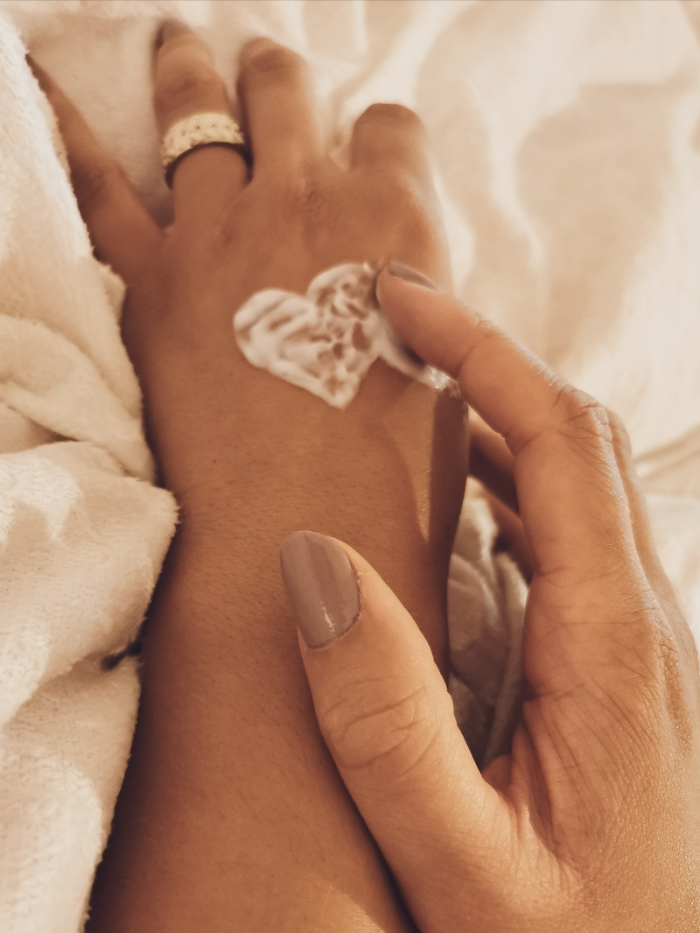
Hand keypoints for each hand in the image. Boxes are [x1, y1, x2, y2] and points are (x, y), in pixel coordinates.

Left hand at [28, 29, 466, 670]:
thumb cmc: (393, 478)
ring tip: (181, 50)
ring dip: (192, 72)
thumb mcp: (442, 376)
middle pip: (289, 92)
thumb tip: (396, 284)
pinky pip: (95, 183)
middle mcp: (305, 201)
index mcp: (396, 220)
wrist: (304, 538)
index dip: (381, 140)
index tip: (371, 155)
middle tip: (271, 77)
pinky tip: (37, 82)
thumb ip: (416, 304)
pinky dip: (60, 126)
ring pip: (200, 108)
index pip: (393, 130)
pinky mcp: (153, 279)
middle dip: (283, 80)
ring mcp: (220, 232)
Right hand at [283, 266, 699, 931]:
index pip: (561, 439)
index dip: (482, 351)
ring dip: (502, 421)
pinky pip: (576, 539)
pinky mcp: (626, 666)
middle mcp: (644, 622)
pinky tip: (464, 509)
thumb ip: (387, 725)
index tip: (400, 300)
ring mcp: (643, 641)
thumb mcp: (463, 865)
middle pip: (579, 440)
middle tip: (392, 332)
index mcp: (614, 644)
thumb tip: (318, 564)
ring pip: (581, 484)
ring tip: (412, 401)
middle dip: (487, 362)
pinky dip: (517, 489)